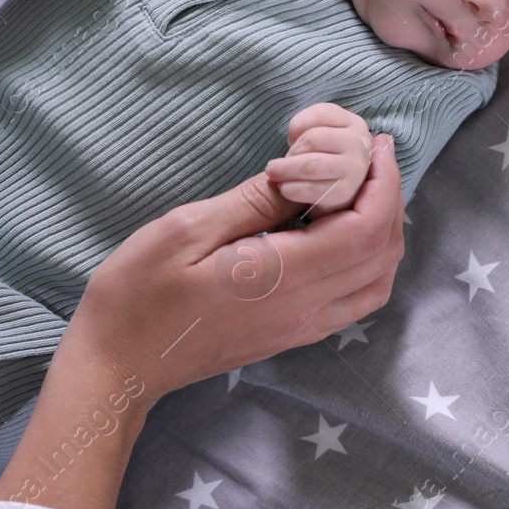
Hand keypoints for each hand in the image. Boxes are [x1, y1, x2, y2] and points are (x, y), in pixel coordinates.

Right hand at [73, 132, 403, 404]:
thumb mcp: (187, 230)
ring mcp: (300, 329)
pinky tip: (339, 232)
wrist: (120, 363)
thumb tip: (303, 173)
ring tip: (360, 190)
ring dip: (382, 232)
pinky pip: (355, 299)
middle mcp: (304, 310)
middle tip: (370, 157)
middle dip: (388, 198)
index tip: (376, 145)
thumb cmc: (138, 294)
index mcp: (281, 278)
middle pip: (382, 255)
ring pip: (376, 282)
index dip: (382, 183)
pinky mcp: (291, 336)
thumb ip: (253, 202)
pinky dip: (366, 260)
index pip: (365, 229)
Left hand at [265, 102, 374, 216]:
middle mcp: (360, 143)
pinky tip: (285, 189)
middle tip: (279, 164)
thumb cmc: (323, 161)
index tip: (292, 140)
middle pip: (312, 139)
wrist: (337, 197)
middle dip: (290, 153)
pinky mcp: (346, 193)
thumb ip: (307, 130)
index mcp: (353, 123)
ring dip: (286, 170)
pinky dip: (290, 188)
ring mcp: (356, 168)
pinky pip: (309, 188)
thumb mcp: (320, 138)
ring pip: (310, 164)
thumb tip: (290, 143)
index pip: (320, 113)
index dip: (296, 126)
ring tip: (278, 175)